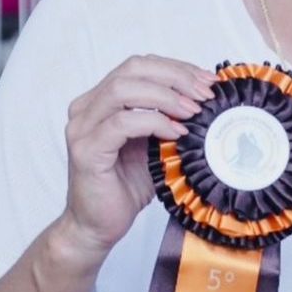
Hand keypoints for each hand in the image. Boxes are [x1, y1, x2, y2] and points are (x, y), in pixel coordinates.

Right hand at [59, 55, 216, 255]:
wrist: (98, 226)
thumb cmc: (127, 185)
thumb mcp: (156, 143)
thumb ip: (170, 118)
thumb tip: (206, 97)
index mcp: (101, 99)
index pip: (141, 65)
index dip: (177, 68)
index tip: (208, 80)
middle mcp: (87, 107)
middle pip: (132, 69)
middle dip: (175, 77)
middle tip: (205, 93)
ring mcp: (82, 127)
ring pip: (123, 89)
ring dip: (166, 96)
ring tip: (193, 111)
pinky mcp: (86, 150)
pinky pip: (122, 123)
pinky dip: (154, 122)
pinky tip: (177, 133)